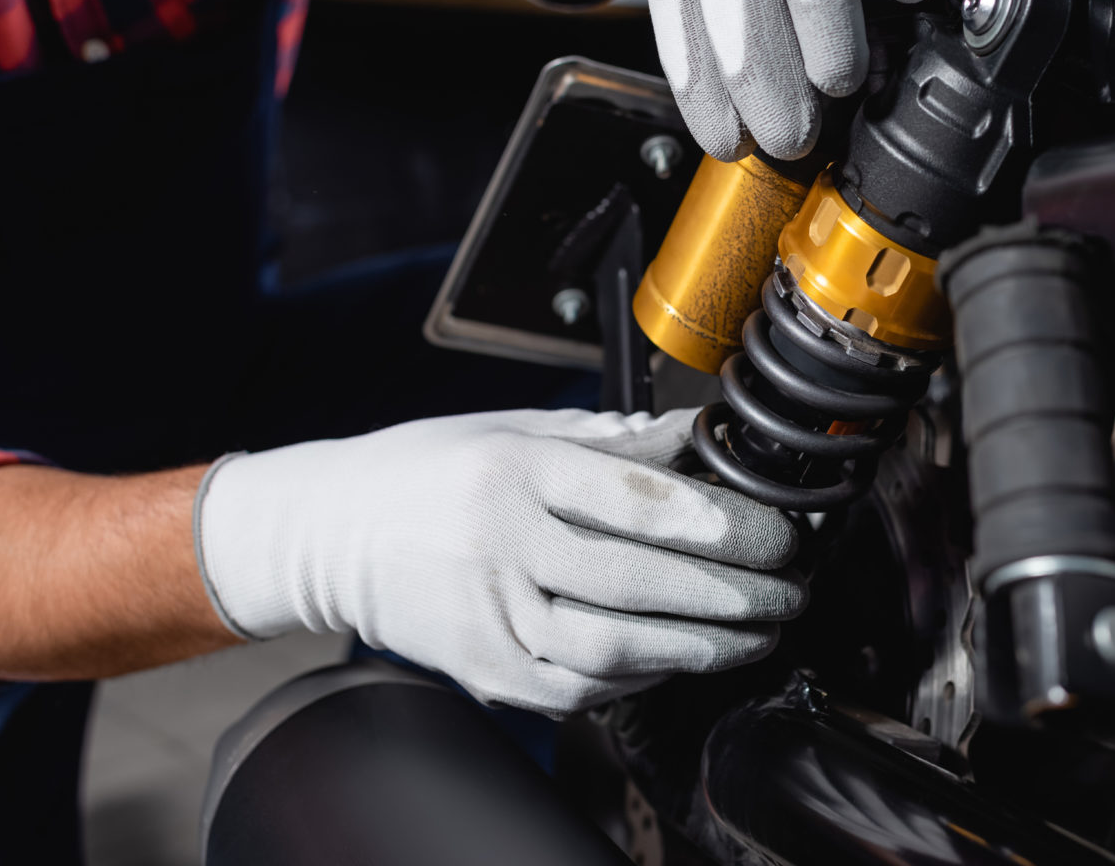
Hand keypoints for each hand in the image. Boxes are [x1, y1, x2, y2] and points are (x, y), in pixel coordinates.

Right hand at [195, 408, 804, 716]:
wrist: (327, 532)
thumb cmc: (423, 471)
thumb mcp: (510, 427)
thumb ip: (606, 440)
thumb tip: (692, 440)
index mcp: (512, 470)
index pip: (634, 501)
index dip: (717, 523)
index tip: (774, 535)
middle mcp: (500, 542)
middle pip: (636, 581)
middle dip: (731, 594)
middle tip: (786, 591)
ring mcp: (489, 614)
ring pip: (613, 647)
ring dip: (700, 646)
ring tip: (756, 634)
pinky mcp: (484, 668)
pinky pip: (579, 687)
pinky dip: (642, 676)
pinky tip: (684, 657)